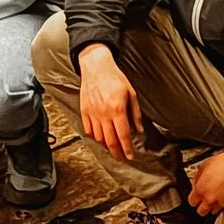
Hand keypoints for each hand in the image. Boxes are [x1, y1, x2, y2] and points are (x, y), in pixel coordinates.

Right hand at [76, 45, 144, 161]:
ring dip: (106, 146)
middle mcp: (104, 113)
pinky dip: (95, 137)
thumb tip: (139, 130)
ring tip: (112, 148)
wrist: (96, 66)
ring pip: (99, 137)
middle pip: (110, 140)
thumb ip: (135, 114)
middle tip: (121, 157)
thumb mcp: (131, 93)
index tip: (130, 156)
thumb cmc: (115, 78)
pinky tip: (101, 137)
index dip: (127, 148)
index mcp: (117, 109)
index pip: (123, 135)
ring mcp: (92, 113)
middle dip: (117, 152)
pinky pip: (89, 129)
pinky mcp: (84, 110)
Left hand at [187, 149, 223, 217]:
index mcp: (201, 189)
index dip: (194, 199)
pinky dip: (223, 204)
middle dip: (202, 206)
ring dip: (213, 206)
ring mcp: (222, 203)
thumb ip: (198, 178)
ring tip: (216, 198)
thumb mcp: (205, 165)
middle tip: (204, 199)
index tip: (196, 196)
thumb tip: (197, 183)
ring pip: (213, 211)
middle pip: (201, 211)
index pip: (192, 202)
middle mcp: (210, 199)